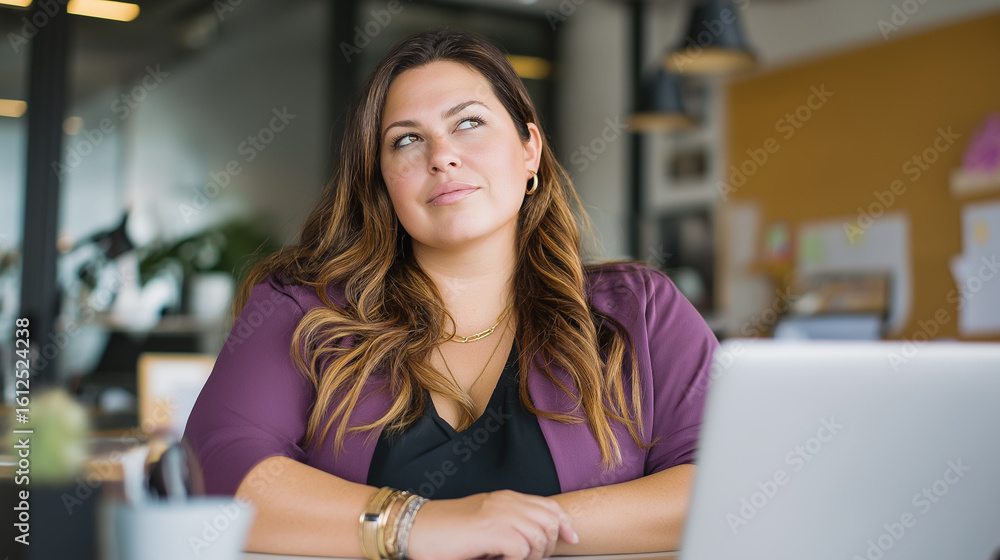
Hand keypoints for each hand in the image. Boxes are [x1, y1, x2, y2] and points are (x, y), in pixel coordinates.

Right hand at [406, 489, 577, 559]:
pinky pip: (522, 550)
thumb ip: (507, 525)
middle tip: (529, 559)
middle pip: (549, 522)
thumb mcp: (483, 522)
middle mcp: (506, 502)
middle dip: (547, 546)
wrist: (417, 528)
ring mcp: (500, 515)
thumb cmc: (445, 531)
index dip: (564, 523)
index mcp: (505, 498)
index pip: (548, 506)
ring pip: (539, 538)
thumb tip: (531, 543)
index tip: (570, 538)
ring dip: (531, 556)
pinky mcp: (493, 531)